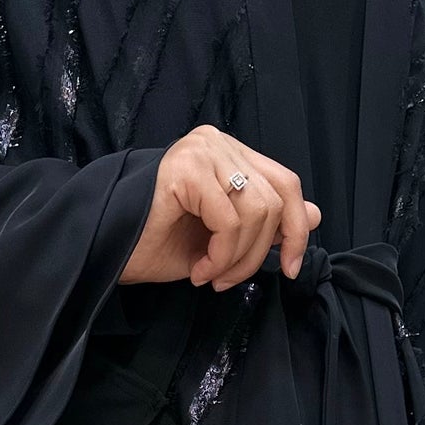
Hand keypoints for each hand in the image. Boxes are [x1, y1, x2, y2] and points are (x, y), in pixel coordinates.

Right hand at [121, 125, 319, 290]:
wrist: (107, 253)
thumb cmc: (157, 245)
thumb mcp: (225, 240)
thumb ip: (268, 223)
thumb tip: (316, 214)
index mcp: (229, 153)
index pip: (285, 183)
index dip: (296, 229)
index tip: (290, 268)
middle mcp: (217, 142)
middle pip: (276, 199)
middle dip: (260, 253)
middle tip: (228, 281)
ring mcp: (202, 150)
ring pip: (257, 212)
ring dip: (237, 260)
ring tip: (209, 275)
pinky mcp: (187, 167)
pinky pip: (230, 220)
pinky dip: (220, 256)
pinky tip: (198, 270)